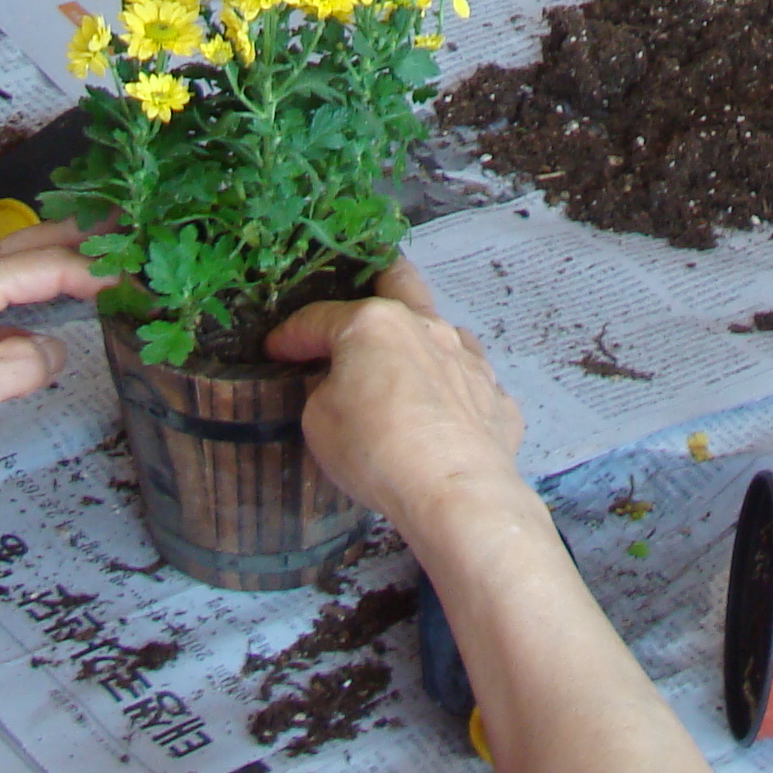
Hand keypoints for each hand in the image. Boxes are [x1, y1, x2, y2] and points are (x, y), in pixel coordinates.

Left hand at [0, 213, 108, 461]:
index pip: (35, 270)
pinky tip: (42, 330)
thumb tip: (54, 350)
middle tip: (115, 221)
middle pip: (21, 250)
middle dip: (69, 236)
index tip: (122, 272)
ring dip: (50, 264)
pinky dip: (25, 308)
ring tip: (89, 256)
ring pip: (9, 274)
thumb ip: (12, 369)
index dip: (83, 268)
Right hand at [271, 269, 538, 536]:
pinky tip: (444, 420)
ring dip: (421, 345)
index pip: (321, 318)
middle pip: (402, 282)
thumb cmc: (374, 448)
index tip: (276, 349)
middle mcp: (428, 327)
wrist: (452, 490)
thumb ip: (327, 388)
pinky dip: (453, 394)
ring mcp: (470, 359)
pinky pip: (471, 384)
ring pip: (445, 332)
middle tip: (360, 310)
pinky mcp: (496, 397)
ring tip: (406, 373)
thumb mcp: (318, 419)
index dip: (292, 335)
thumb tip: (344, 386)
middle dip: (378, 283)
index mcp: (376, 323)